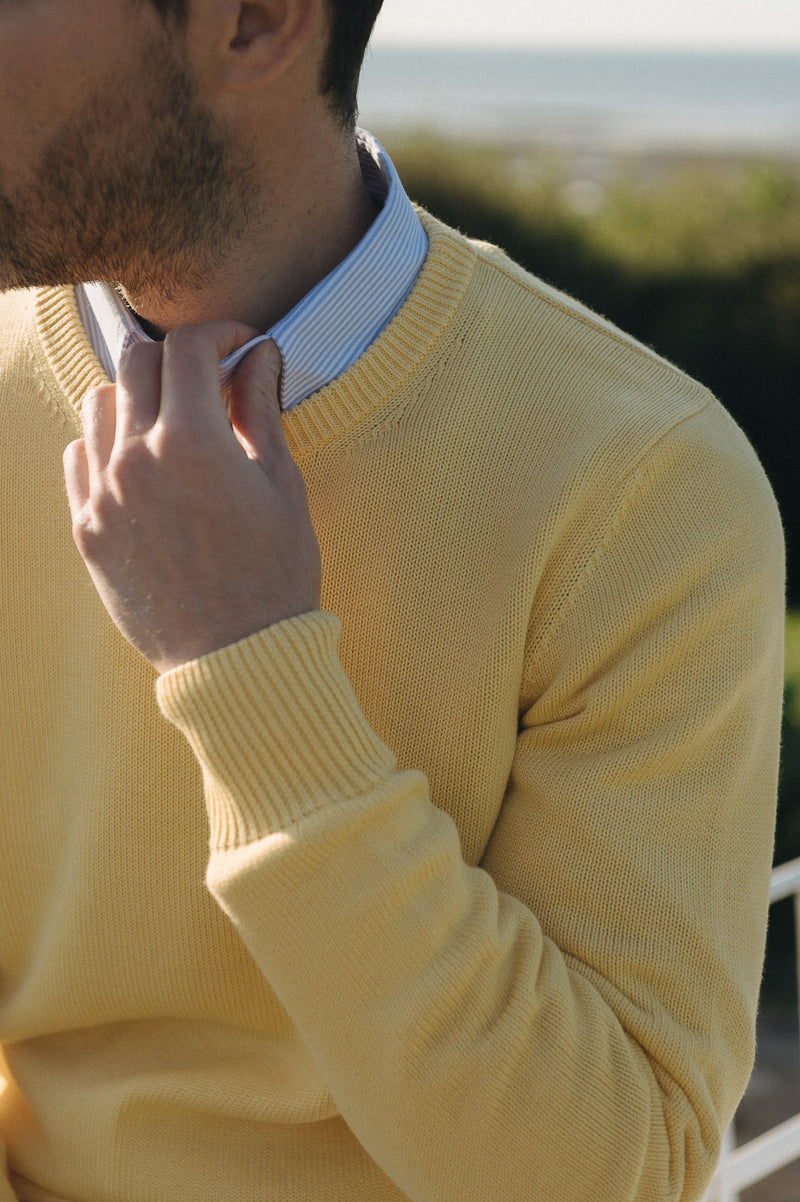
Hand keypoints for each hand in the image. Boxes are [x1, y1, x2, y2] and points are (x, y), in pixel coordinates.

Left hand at [63, 322, 320, 672]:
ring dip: (134, 395)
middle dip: (177, 358)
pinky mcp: (87, 528)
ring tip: (170, 421)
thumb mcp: (282, 486)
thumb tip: (259, 354)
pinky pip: (78, 456)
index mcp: (194, 443)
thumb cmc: (274, 576)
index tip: (237, 347)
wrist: (238, 657)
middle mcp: (137, 459)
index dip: (219, 334)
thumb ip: (261, 410)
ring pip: (98, 403)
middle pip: (137, 362)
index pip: (188, 348)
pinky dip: (107, 443)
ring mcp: (104, 494)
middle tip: (208, 380)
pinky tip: (141, 464)